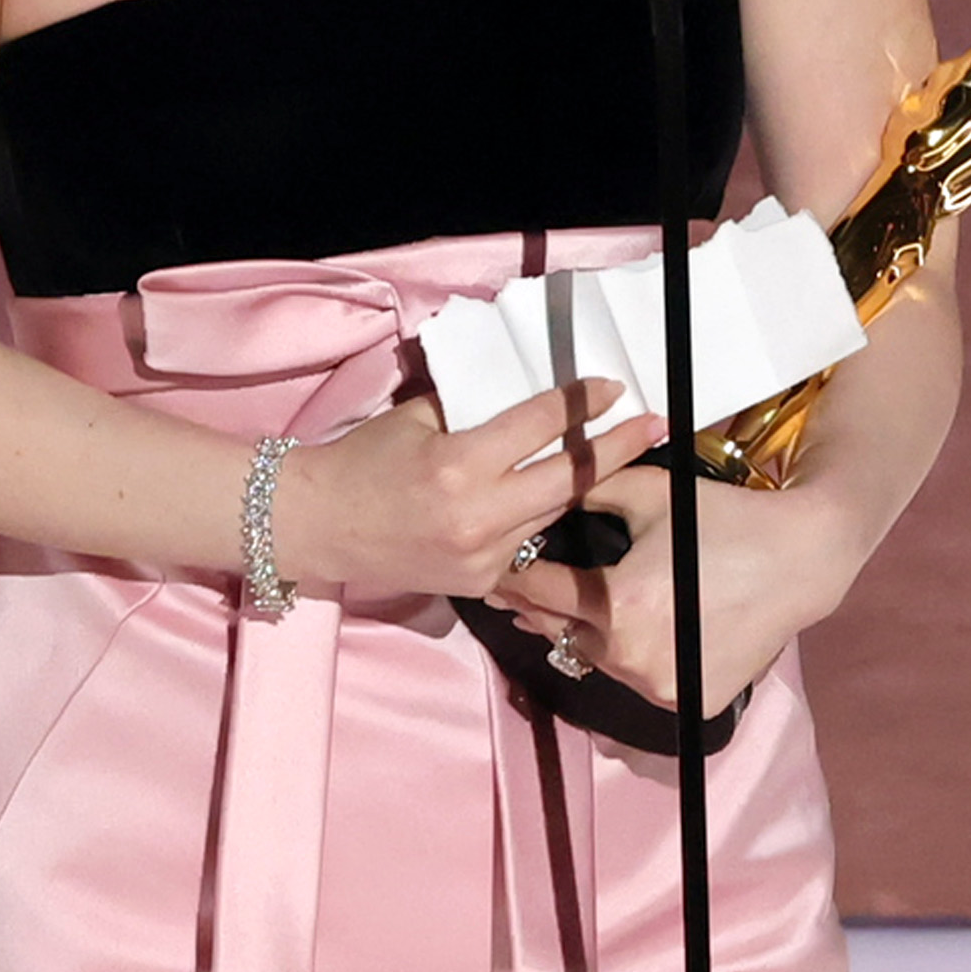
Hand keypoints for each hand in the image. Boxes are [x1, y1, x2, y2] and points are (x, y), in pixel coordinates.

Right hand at [278, 378, 657, 604]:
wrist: (316, 527)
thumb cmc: (361, 461)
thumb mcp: (417, 418)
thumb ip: (473, 408)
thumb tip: (525, 392)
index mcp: (460, 464)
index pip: (539, 426)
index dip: (581, 403)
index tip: (611, 387)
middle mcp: (478, 515)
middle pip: (568, 478)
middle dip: (616, 448)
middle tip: (654, 425)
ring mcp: (481, 556)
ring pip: (551, 514)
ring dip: (579, 484)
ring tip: (615, 457)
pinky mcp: (478, 583)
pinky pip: (525, 546)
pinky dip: (534, 520)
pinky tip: (544, 502)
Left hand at [489, 457, 851, 714]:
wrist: (801, 559)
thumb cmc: (723, 520)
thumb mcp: (648, 493)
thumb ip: (586, 488)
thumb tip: (542, 487)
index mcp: (615, 604)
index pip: (539, 592)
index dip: (516, 576)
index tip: (502, 568)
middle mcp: (631, 656)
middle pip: (559, 633)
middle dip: (541, 608)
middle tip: (524, 593)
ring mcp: (659, 686)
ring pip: (596, 662)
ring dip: (588, 636)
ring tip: (578, 611)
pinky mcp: (684, 704)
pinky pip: (639, 682)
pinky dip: (634, 660)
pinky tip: (638, 633)